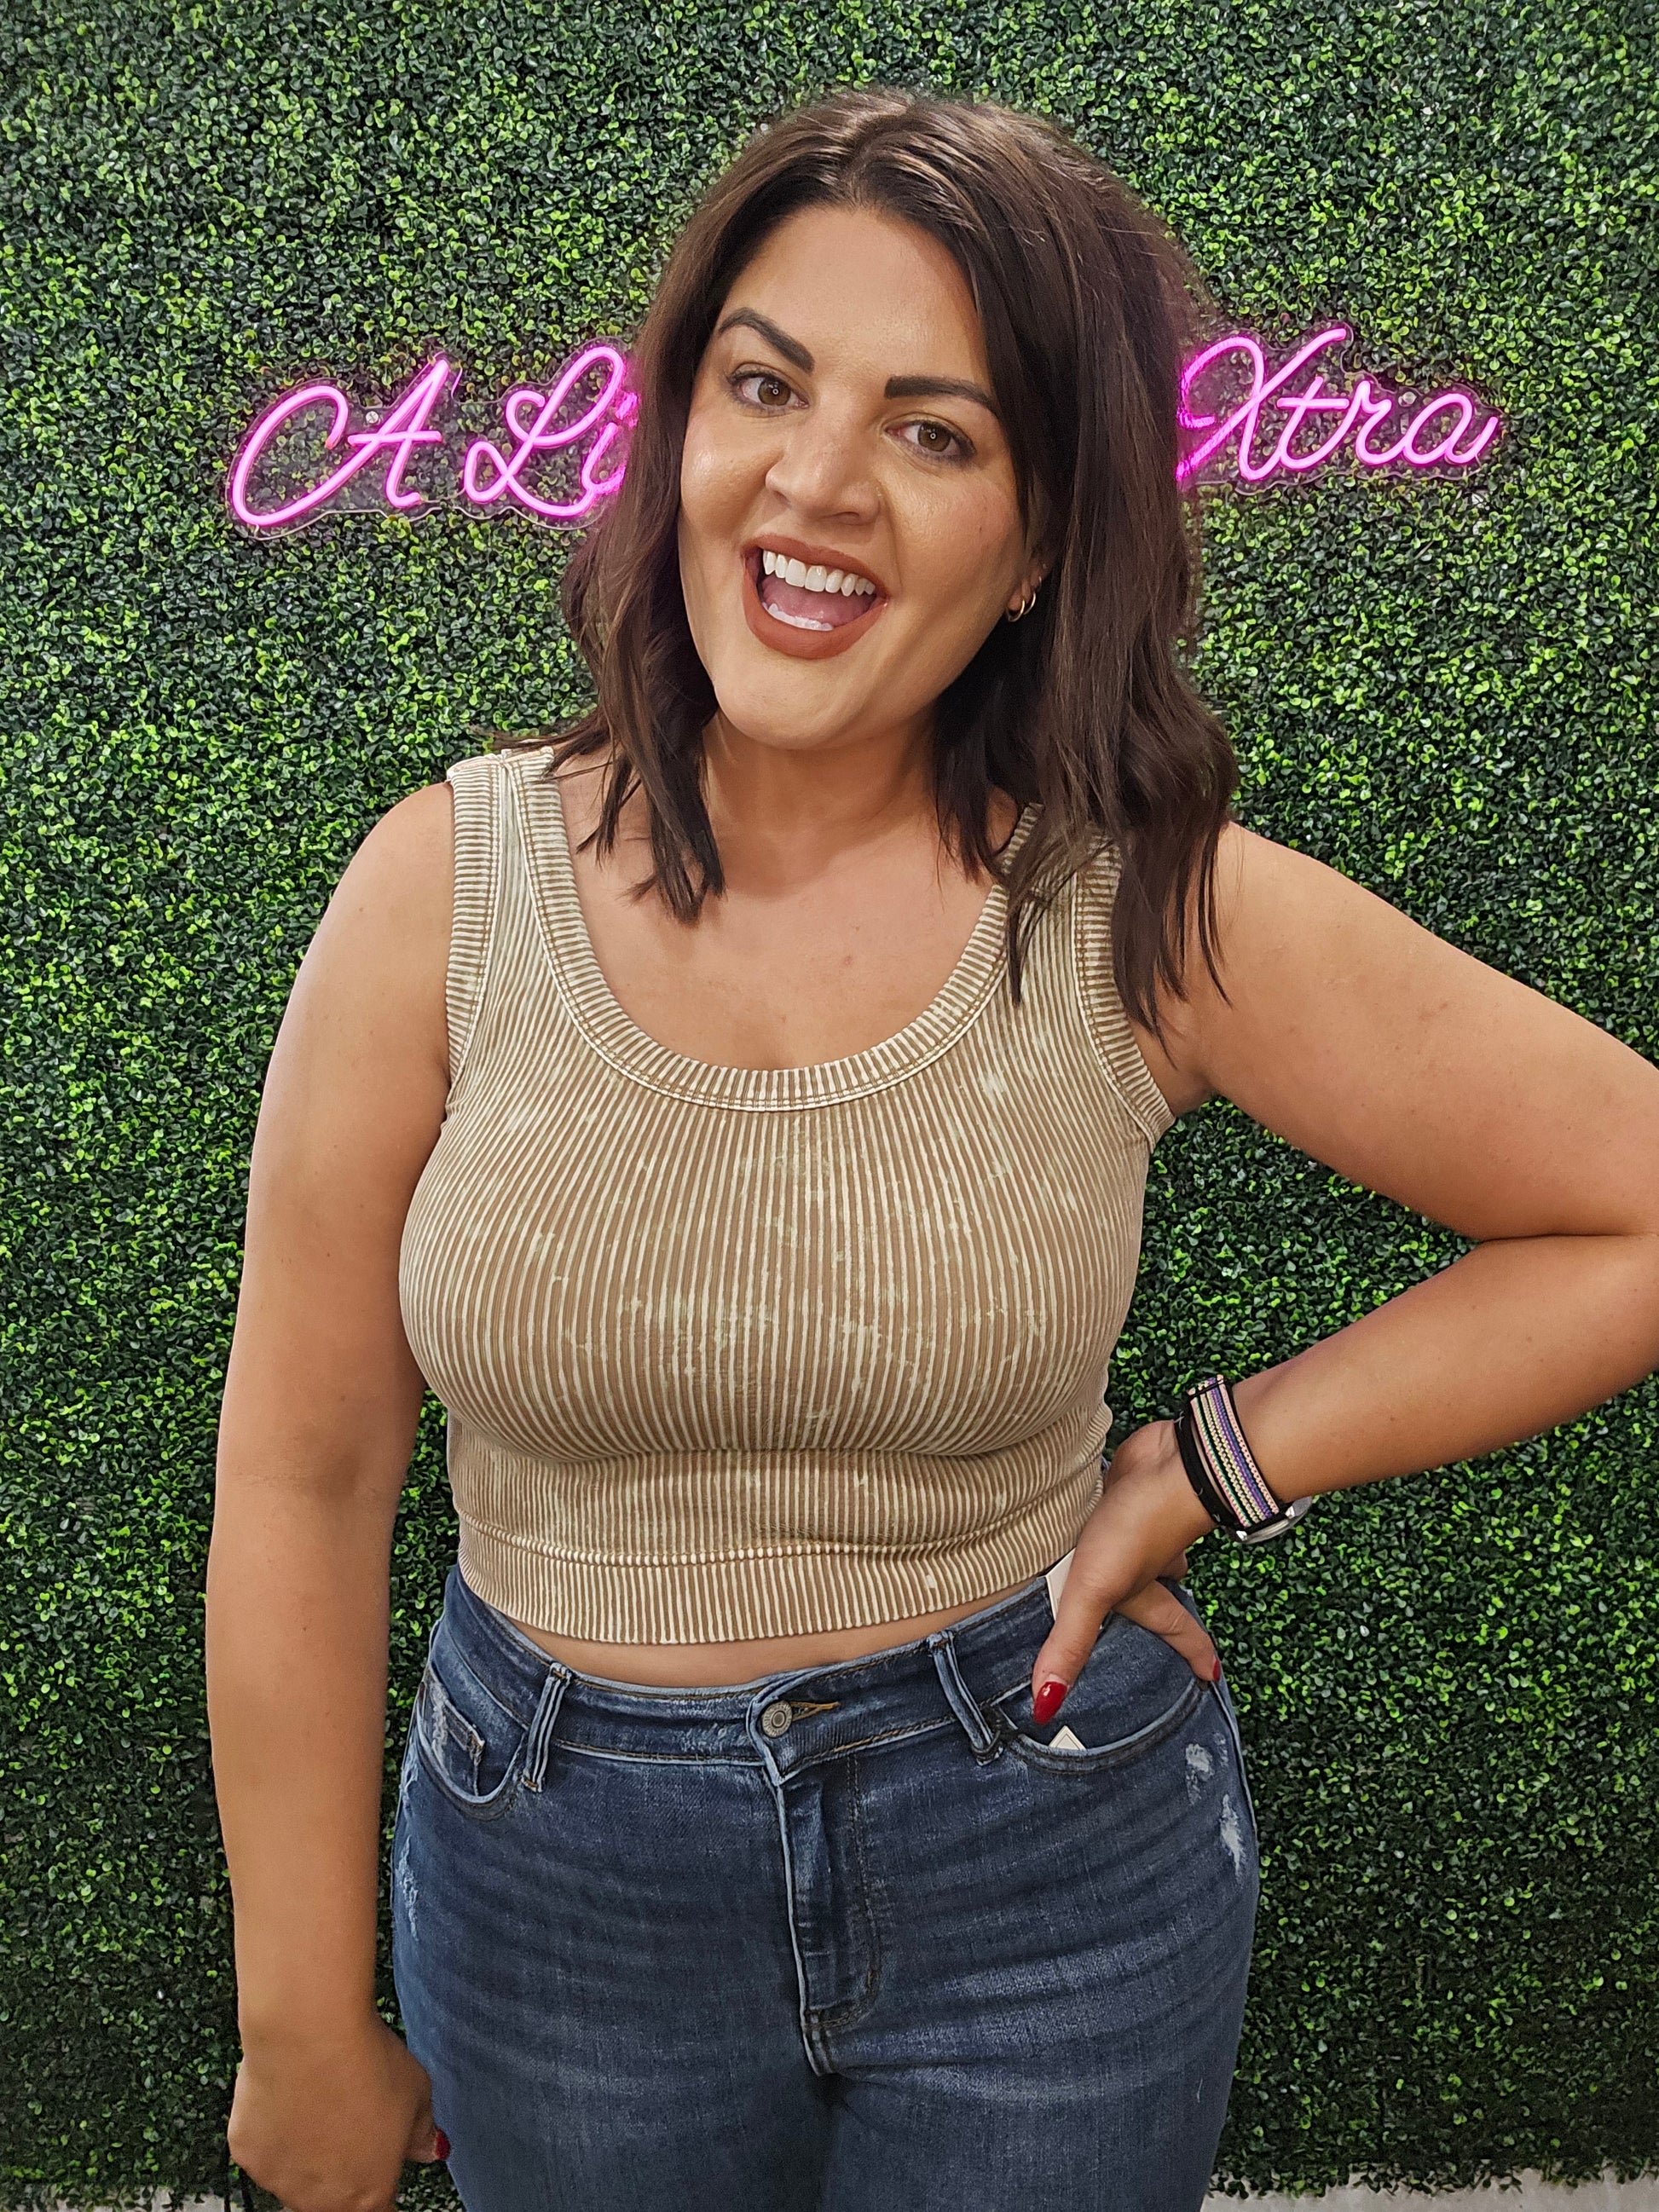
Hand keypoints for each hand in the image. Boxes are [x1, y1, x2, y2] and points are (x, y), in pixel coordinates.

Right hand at [228, 2011, 444, 2211]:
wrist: (308, 2034)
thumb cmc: (366, 2063)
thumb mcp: (417, 2096)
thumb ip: (422, 2134)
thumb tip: (431, 2149)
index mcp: (368, 2195)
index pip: (378, 2210)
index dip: (379, 2182)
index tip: (379, 2162)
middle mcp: (320, 2200)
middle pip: (333, 2198)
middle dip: (343, 2166)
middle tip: (350, 2118)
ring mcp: (278, 2179)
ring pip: (296, 2174)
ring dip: (307, 2150)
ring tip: (319, 2097)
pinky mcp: (246, 2154)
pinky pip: (264, 2149)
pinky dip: (274, 2129)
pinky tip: (289, 2092)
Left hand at [1030, 1420, 1219, 1717]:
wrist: (1167, 1459)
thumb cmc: (1140, 1527)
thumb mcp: (1097, 1592)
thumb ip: (1071, 1643)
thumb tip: (1048, 1707)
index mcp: (1146, 1590)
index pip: (1173, 1629)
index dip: (1192, 1653)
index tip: (1210, 1675)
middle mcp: (1147, 1558)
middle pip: (1158, 1586)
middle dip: (1159, 1598)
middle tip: (1156, 1612)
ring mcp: (1137, 1520)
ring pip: (1138, 1543)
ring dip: (1130, 1550)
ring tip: (1106, 1557)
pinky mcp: (1123, 1485)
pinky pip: (1116, 1503)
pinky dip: (1107, 1505)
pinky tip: (1088, 1499)